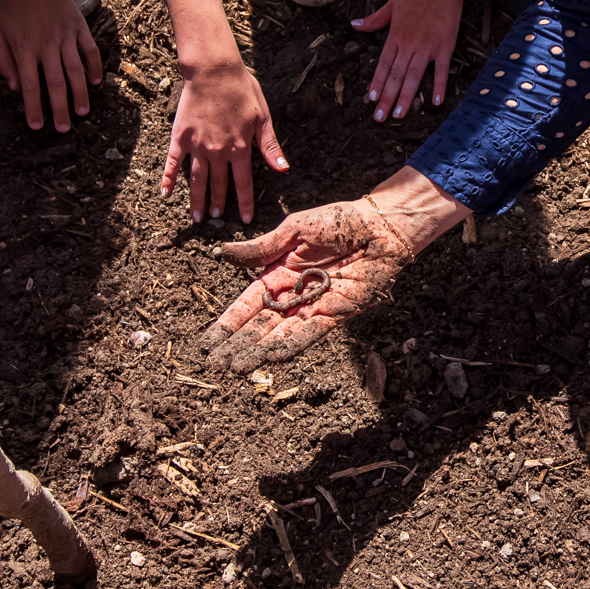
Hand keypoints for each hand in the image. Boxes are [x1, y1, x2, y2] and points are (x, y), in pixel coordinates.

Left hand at [0, 0, 101, 134]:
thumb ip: (2, 60)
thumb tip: (13, 86)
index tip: (38, 126)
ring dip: (80, 94)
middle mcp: (46, 46)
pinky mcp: (78, 27)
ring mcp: (65, 36)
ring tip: (83, 112)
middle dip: (60, 110)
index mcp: (24, 49)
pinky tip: (95, 82)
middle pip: (56, 84)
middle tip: (64, 128)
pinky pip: (90, 50)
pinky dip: (94, 67)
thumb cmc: (10, 3)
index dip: (34, 109)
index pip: (30, 86)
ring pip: (75, 71)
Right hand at [162, 60, 287, 224]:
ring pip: (197, 179)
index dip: (244, 203)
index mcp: (240, 148)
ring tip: (197, 217)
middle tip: (215, 218)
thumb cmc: (241, 89)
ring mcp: (197, 145)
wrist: (213, 71)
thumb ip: (270, 146)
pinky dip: (168, 179)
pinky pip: (173, 163)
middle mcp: (218, 151)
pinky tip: (165, 193)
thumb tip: (283, 169)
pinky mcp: (180, 137)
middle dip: (218, 203)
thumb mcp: (262, 117)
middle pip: (218, 184)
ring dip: (197, 199)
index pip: (243, 183)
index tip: (244, 220)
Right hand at [204, 197, 431, 371]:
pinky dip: (290, 346)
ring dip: (258, 352)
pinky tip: (270, 358)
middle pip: (260, 325)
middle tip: (216, 364)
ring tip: (236, 368)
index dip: (228, 323)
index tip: (208, 342)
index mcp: (279, 274)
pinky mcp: (337, 314)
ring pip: (280, 335)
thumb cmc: (340, 220)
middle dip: (238, 344)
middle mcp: (294, 295)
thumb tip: (222, 253)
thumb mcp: (294, 229)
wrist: (381, 226)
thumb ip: (262, 247)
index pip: (247, 304)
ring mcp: (314, 307)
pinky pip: (310, 334)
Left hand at [352, 0, 469, 121]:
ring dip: (406, 98)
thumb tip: (354, 25)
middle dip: (387, 99)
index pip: (383, 65)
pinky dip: (438, 87)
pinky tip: (434, 103)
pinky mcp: (445, 45)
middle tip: (381, 118)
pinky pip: (441, 71)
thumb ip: (374, 19)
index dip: (377, 84)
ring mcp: (428, 47)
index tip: (371, 100)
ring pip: (414, 78)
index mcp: (395, 35)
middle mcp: (409, 45)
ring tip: (399, 115)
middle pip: (396, 77)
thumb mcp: (390, 4)